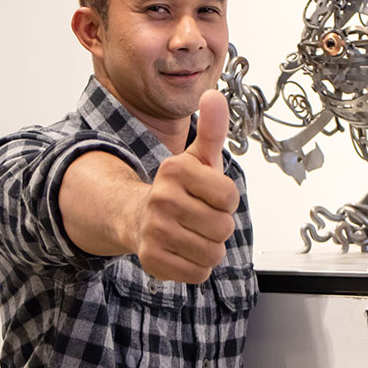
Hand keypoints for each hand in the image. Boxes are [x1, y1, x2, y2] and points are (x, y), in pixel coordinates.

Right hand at [135, 91, 240, 282]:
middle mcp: (161, 199)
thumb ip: (213, 128)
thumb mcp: (198, 157)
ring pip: (212, 253)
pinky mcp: (151, 260)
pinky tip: (182, 251)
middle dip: (218, 227)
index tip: (208, 196)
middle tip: (199, 218)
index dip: (225, 201)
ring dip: (209, 248)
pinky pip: (198, 273)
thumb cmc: (179, 189)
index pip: (229, 196)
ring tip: (192, 235)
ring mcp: (154, 230)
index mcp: (175, 170)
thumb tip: (215, 95)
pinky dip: (196, 267)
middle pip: (223, 228)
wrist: (137, 217)